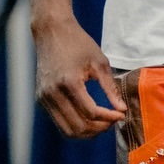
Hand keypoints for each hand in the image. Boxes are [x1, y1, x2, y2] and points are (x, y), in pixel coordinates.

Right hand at [33, 15, 125, 137]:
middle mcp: (53, 93)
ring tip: (102, 123)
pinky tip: (88, 118)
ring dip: (87, 132)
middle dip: (99, 129)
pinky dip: (75, 125)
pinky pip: (59, 122)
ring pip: (67, 130)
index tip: (121, 115)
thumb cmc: (78, 43)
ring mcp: (44, 98)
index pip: (91, 113)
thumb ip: (110, 88)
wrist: (51, 31)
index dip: (109, 118)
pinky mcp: (41, 99)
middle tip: (112, 122)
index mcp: (69, 82)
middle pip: (78, 127)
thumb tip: (122, 109)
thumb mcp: (99, 62)